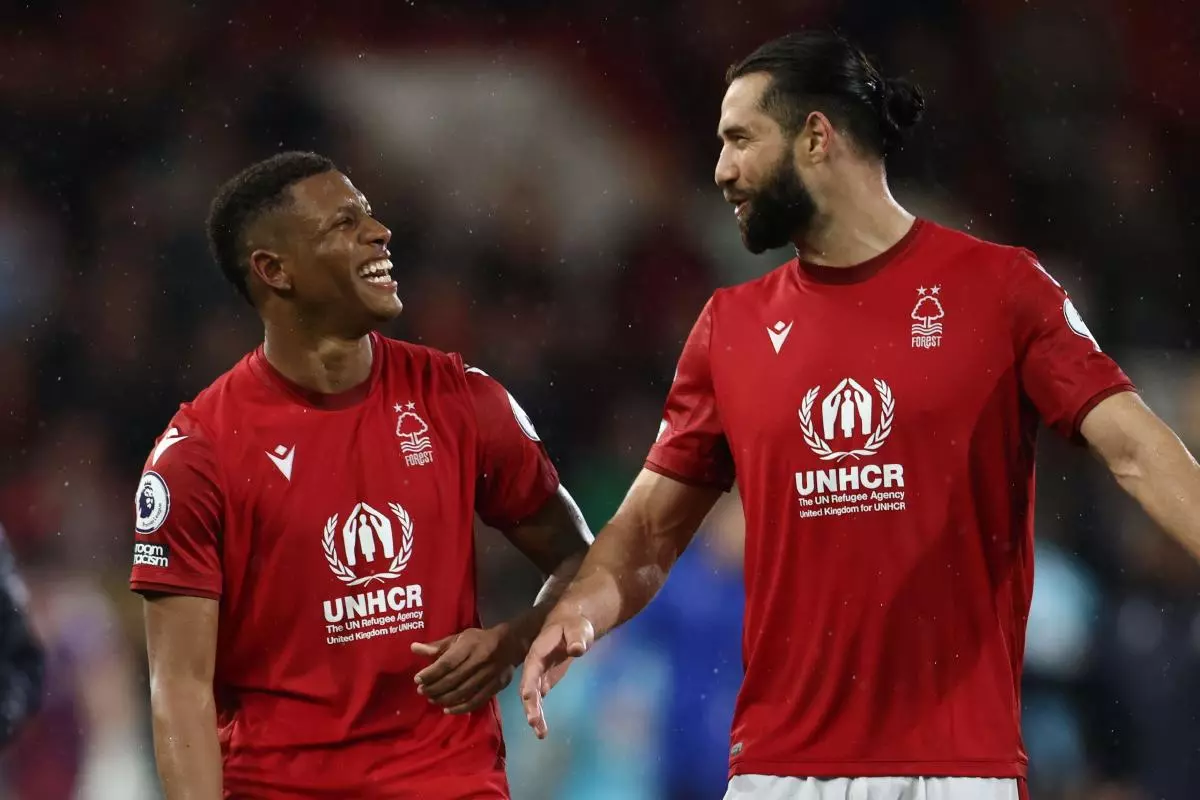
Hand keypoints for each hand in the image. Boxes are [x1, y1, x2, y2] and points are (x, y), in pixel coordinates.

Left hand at [411, 626, 518, 714]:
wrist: (511, 644)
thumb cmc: (479, 640)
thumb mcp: (459, 638)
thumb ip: (438, 646)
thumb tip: (414, 648)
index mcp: (469, 646)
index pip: (447, 662)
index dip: (431, 673)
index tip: (418, 679)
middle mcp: (479, 661)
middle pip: (453, 679)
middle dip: (434, 687)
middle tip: (422, 691)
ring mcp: (489, 675)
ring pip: (463, 692)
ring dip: (444, 698)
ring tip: (432, 699)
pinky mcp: (495, 686)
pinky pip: (476, 701)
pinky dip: (461, 708)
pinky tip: (448, 710)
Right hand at [518, 613, 593, 738]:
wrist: (570, 625)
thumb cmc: (573, 625)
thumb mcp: (578, 628)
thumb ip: (577, 638)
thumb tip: (577, 649)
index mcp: (538, 653)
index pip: (531, 669)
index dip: (529, 683)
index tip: (529, 698)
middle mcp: (534, 666)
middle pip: (529, 687)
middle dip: (530, 706)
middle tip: (535, 724)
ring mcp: (538, 675)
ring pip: (532, 696)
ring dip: (534, 714)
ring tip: (540, 733)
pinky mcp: (544, 681)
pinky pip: (539, 698)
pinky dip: (539, 712)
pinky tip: (541, 728)